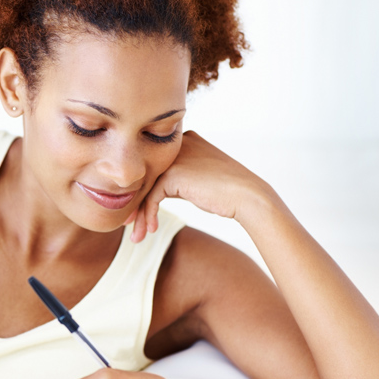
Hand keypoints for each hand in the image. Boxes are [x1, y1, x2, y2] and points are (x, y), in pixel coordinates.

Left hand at [127, 131, 273, 241]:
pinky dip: (149, 215)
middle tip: (130, 227)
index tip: (137, 215)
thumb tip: (151, 196)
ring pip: (146, 189)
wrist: (248, 197)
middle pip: (146, 178)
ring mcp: (174, 157)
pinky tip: (152, 230)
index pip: (154, 168)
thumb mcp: (197, 181)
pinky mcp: (173, 173)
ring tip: (137, 237)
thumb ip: (176, 180)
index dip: (143, 193)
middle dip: (137, 205)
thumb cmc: (226, 194)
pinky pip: (151, 197)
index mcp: (184, 140)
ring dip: (140, 216)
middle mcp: (176, 144)